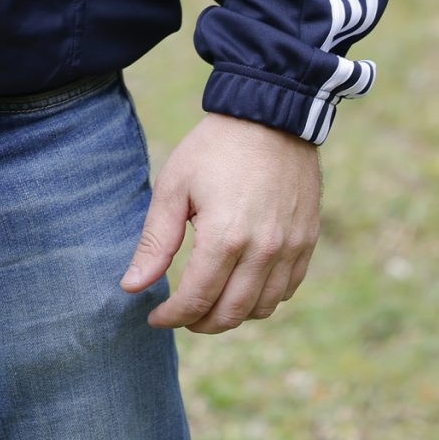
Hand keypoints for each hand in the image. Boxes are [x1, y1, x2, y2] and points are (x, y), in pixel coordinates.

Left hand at [120, 112, 320, 333]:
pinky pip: (286, 289)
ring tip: (209, 302)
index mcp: (225, 238)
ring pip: (261, 308)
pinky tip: (242, 286)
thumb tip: (132, 287)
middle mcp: (263, 250)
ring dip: (232, 315)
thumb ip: (155, 242)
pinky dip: (263, 299)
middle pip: (230, 313)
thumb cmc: (213, 149)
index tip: (155, 317)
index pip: (197, 300)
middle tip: (181, 315)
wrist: (269, 116)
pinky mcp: (306, 241)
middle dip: (200, 323)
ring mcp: (290, 248)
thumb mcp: (173, 187)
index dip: (172, 316)